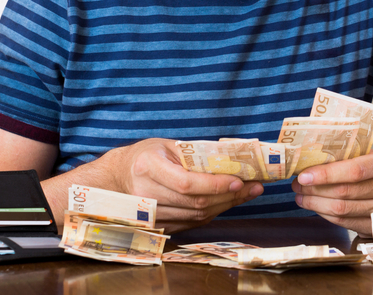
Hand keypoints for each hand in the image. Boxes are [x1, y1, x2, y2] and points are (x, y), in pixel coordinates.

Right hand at [105, 138, 263, 232]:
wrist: (117, 178)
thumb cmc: (146, 156)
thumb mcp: (167, 145)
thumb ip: (195, 154)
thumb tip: (233, 160)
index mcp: (148, 167)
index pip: (186, 183)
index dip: (215, 185)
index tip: (240, 180)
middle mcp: (145, 194)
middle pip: (194, 202)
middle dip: (229, 196)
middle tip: (254, 187)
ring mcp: (149, 215)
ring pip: (196, 216)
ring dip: (225, 205)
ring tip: (247, 193)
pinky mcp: (157, 227)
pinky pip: (191, 223)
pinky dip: (212, 213)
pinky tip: (227, 202)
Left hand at [291, 147, 372, 233]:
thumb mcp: (372, 154)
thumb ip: (348, 157)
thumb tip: (310, 162)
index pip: (355, 170)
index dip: (327, 174)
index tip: (304, 175)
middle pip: (346, 192)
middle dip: (315, 189)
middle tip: (298, 185)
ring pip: (343, 209)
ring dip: (316, 204)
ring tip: (301, 197)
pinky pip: (346, 223)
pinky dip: (326, 215)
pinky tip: (316, 207)